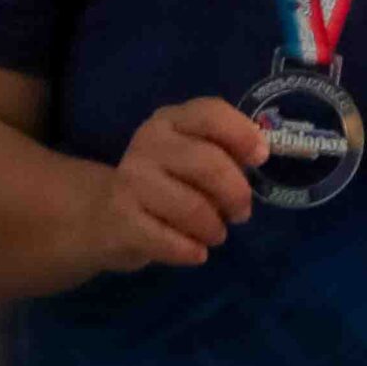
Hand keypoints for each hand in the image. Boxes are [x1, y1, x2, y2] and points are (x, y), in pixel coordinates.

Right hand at [83, 98, 269, 272]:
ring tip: (215, 234)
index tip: (261, 158)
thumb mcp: (191, 155)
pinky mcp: (121, 219)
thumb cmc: (167, 182)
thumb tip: (261, 152)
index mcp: (171, 120)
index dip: (242, 134)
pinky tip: (196, 252)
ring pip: (192, 207)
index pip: (210, 113)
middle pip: (209, 164)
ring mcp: (131, 180)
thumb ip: (225, 150)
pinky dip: (191, 250)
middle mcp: (149, 143)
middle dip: (236, 194)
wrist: (105, 214)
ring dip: (214, 228)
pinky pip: (170, 241)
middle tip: (241, 213)